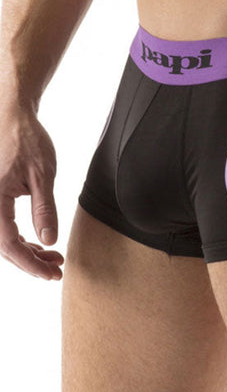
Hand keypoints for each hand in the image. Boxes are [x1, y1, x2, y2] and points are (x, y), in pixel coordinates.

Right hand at [0, 103, 62, 279]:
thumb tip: (48, 241)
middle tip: (56, 268)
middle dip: (30, 261)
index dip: (30, 263)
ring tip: (52, 257)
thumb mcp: (42, 176)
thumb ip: (44, 209)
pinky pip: (2, 225)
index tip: (51, 273)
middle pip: (3, 246)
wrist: (13, 118)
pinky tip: (39, 242)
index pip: (8, 244)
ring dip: (26, 251)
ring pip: (2, 238)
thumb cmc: (27, 141)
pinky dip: (20, 237)